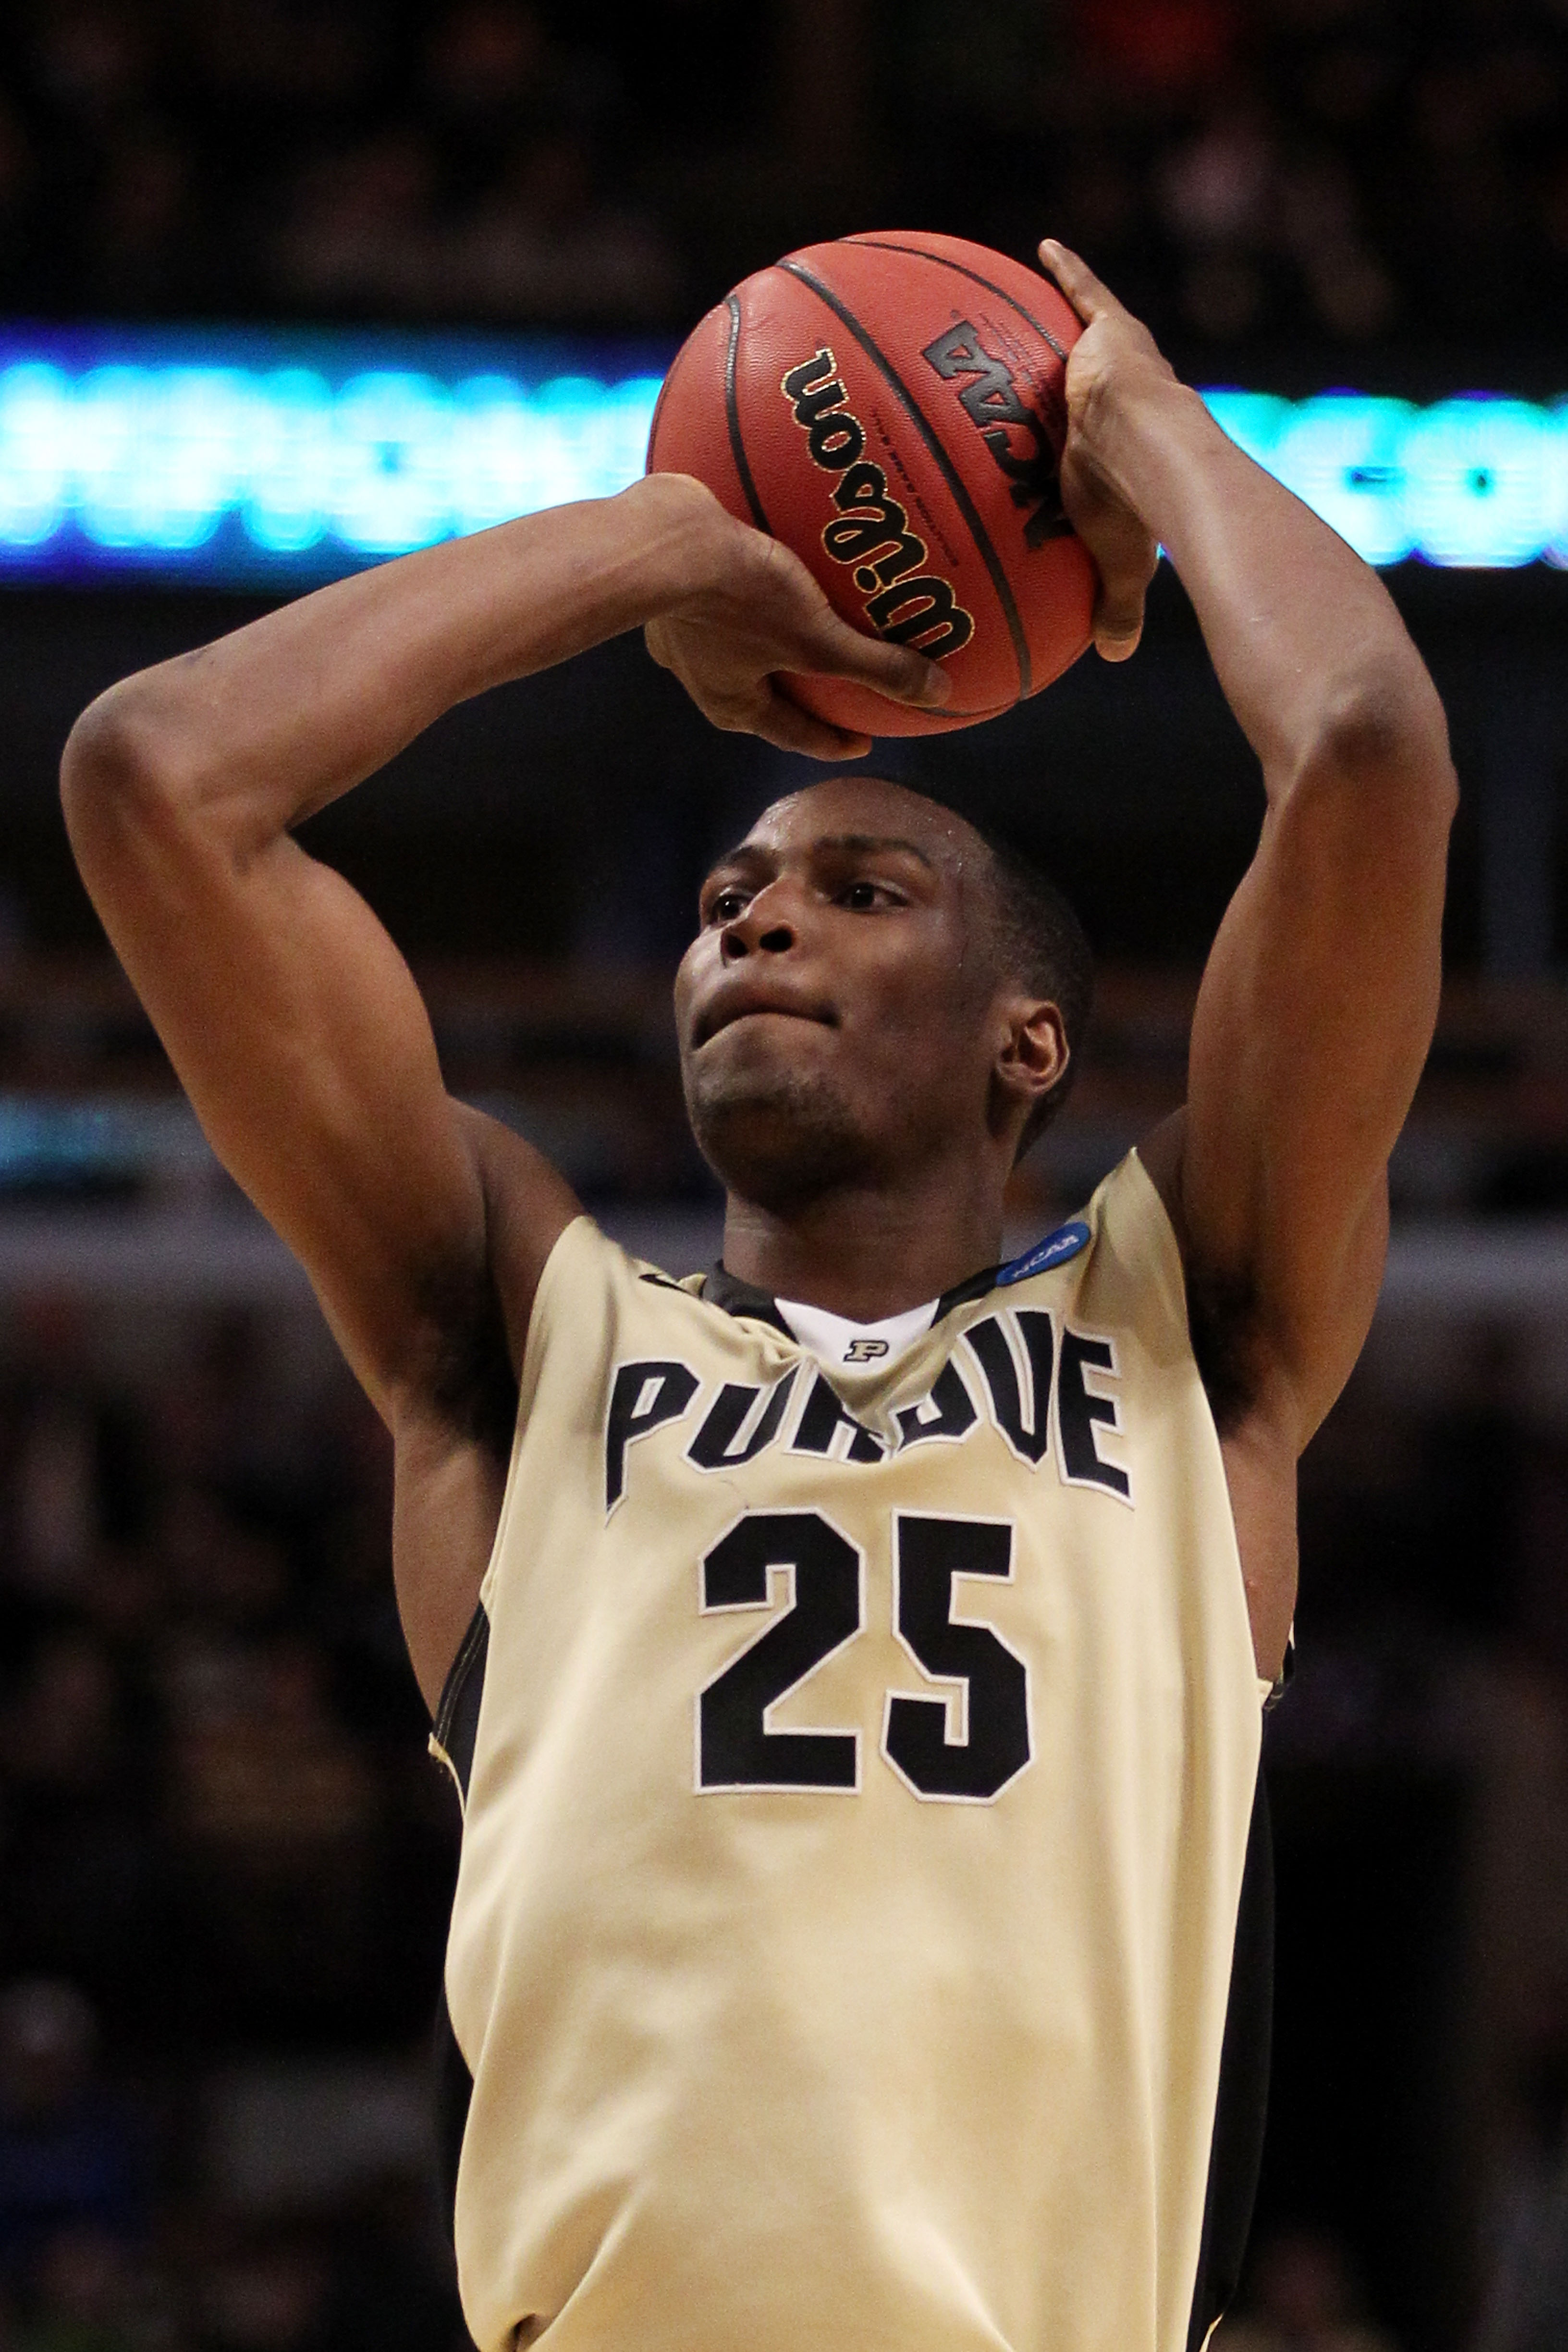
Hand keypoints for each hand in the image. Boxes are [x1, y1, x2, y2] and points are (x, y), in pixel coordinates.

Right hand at [640, 475, 950, 758]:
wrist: (661, 539)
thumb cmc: (738, 598)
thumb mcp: (817, 637)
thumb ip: (876, 666)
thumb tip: (938, 693)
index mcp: (734, 705)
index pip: (796, 735)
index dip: (834, 740)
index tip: (863, 741)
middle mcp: (701, 679)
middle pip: (765, 695)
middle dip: (803, 691)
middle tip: (840, 686)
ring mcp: (680, 634)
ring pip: (739, 648)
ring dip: (772, 641)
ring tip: (805, 624)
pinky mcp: (673, 589)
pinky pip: (721, 602)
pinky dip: (748, 597)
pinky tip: (766, 572)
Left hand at [1037, 240, 1170, 662]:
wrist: (1156, 459)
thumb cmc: (1143, 514)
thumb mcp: (1124, 565)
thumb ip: (1116, 607)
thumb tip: (1110, 659)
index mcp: (1131, 451)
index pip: (1109, 443)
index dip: (1095, 441)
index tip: (1079, 444)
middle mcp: (1127, 401)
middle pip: (1094, 386)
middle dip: (1076, 377)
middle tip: (1044, 380)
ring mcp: (1116, 364)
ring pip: (1080, 338)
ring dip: (1060, 323)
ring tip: (1020, 308)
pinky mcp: (1109, 331)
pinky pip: (1083, 292)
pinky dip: (1067, 269)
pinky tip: (1045, 245)